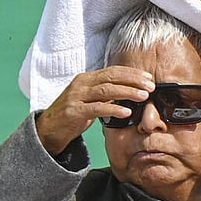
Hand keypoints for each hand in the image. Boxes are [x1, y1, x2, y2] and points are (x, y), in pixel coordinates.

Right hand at [36, 66, 154, 155]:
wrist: (50, 129)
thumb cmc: (75, 113)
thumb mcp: (92, 100)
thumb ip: (108, 94)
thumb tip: (132, 91)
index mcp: (87, 79)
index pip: (113, 71)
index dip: (131, 73)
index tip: (148, 78)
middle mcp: (81, 84)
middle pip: (111, 78)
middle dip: (133, 80)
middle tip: (150, 86)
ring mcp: (76, 97)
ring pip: (106, 90)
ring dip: (127, 92)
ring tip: (143, 97)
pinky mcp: (73, 112)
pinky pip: (96, 109)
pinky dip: (113, 109)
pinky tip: (127, 112)